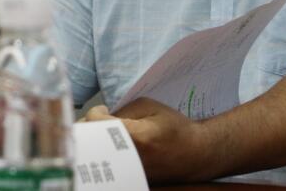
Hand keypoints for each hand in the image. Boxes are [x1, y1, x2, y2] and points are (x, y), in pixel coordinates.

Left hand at [84, 98, 213, 182]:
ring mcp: (129, 172)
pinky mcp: (129, 178)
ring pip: (99, 157)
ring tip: (102, 134)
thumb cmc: (175, 128)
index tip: (102, 110)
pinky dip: (106, 155)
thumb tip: (101, 117)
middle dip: (90, 130)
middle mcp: (129, 158)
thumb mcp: (149, 107)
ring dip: (96, 144)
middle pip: (93, 145)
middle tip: (96, 122)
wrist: (196, 153)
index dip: (96, 113)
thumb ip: (122, 111)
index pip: (97, 124)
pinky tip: (111, 147)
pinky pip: (109, 165)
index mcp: (136, 137)